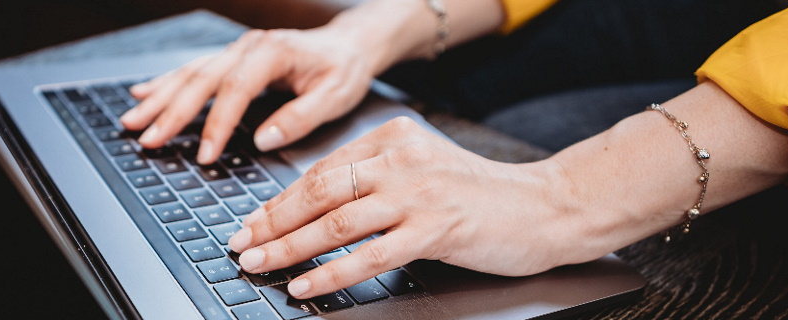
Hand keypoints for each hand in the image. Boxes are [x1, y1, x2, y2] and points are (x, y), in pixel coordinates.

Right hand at [120, 27, 376, 163]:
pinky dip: (167, 82)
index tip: (204, 155)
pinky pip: (194, 69)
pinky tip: (143, 92)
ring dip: (159, 97)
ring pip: (191, 73)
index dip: (217, 124)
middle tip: (147, 139)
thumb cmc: (344, 70)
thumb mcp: (335, 96)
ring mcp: (238, 50)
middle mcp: (249, 47)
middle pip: (202, 79)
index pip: (236, 90)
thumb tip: (264, 139)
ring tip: (132, 119)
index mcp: (274, 53)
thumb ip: (300, 117)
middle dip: (171, 111)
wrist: (349, 45)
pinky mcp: (233, 58)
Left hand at [226, 117, 613, 298]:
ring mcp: (417, 192)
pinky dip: (330, 273)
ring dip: (289, 247)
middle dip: (272, 221)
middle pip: (319, 191)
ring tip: (259, 263)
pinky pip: (369, 254)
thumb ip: (374, 179)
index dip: (280, 199)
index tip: (254, 221)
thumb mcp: (422, 169)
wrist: (545, 208)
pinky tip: (305, 284)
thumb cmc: (481, 195)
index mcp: (392, 139)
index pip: (321, 170)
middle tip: (242, 243)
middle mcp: (400, 159)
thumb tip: (313, 207)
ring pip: (335, 222)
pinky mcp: (435, 228)